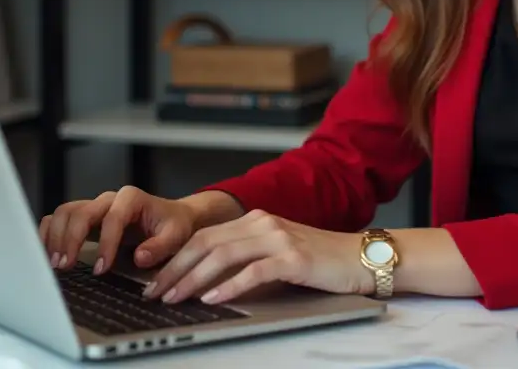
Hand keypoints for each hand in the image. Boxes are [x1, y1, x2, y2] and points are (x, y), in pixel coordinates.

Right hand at [39, 186, 197, 273]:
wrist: (171, 218)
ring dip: (55, 237)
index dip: (105, 244)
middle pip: (80, 212)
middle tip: (65, 266)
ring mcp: (94, 206)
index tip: (100, 269)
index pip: (112, 219)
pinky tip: (47, 253)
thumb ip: (160, 245)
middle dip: (70, 239)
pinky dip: (50, 233)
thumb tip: (139, 257)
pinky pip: (60, 218)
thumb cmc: (173, 225)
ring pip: (65, 212)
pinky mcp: (85, 217)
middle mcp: (108, 199)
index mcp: (131, 199)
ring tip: (55, 263)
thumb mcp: (176, 235)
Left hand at [144, 209, 371, 305]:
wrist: (362, 258)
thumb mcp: (278, 252)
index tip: (155, 280)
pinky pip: (253, 271)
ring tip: (176, 297)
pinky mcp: (293, 257)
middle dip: (175, 269)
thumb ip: (248, 257)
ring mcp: (278, 238)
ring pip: (223, 254)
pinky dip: (228, 285)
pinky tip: (212, 298)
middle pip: (205, 243)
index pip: (204, 236)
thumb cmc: (321, 261)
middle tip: (155, 292)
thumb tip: (207, 280)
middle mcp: (262, 223)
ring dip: (193, 277)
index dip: (175, 258)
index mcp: (255, 220)